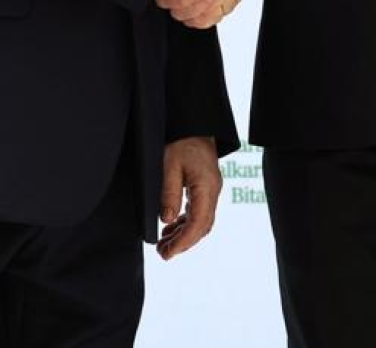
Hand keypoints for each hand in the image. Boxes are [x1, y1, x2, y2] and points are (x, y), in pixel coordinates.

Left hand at [156, 136, 220, 259]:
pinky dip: (186, 222)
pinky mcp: (206, 185)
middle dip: (183, 243)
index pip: (198, 223)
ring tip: (164, 244)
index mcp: (207, 186)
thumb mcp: (169, 164)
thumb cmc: (182, 140)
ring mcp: (211, 188)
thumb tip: (167, 221)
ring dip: (184, 234)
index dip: (184, 242)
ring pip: (201, 220)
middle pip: (202, 226)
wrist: (194, 122)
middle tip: (163, 253)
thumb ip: (169, 193)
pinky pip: (199, 210)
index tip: (168, 253)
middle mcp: (213, 190)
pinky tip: (171, 226)